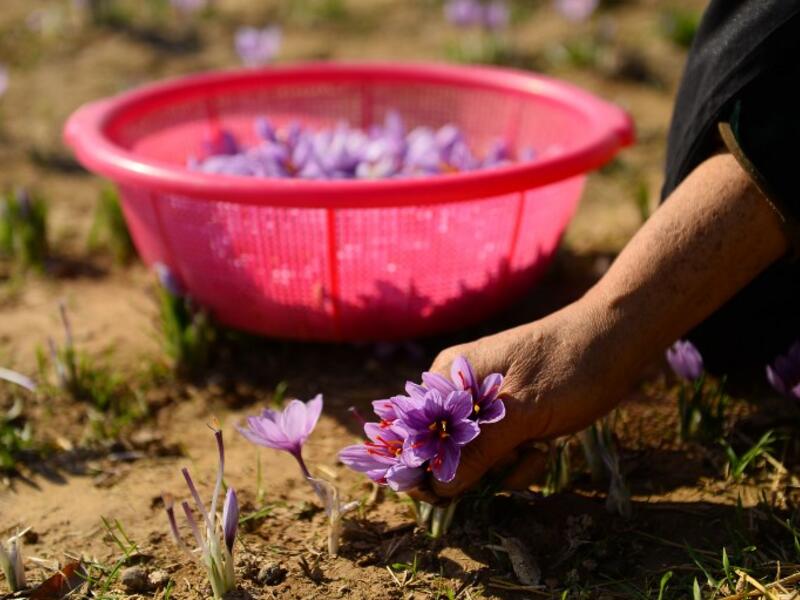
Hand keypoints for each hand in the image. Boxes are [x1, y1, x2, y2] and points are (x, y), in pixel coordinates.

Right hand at [413, 299, 632, 500]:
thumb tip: (439, 486)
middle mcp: (459, 388)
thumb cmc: (568, 366)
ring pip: (476, 456)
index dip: (423, 467)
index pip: (413, 431)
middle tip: (512, 462)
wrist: (618, 339)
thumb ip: (478, 449)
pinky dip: (519, 458)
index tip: (446, 496)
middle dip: (477, 469)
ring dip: (505, 466)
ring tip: (536, 449)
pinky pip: (499, 450)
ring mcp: (484, 401)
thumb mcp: (523, 412)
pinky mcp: (509, 414)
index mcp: (449, 377)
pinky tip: (543, 447)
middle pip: (445, 449)